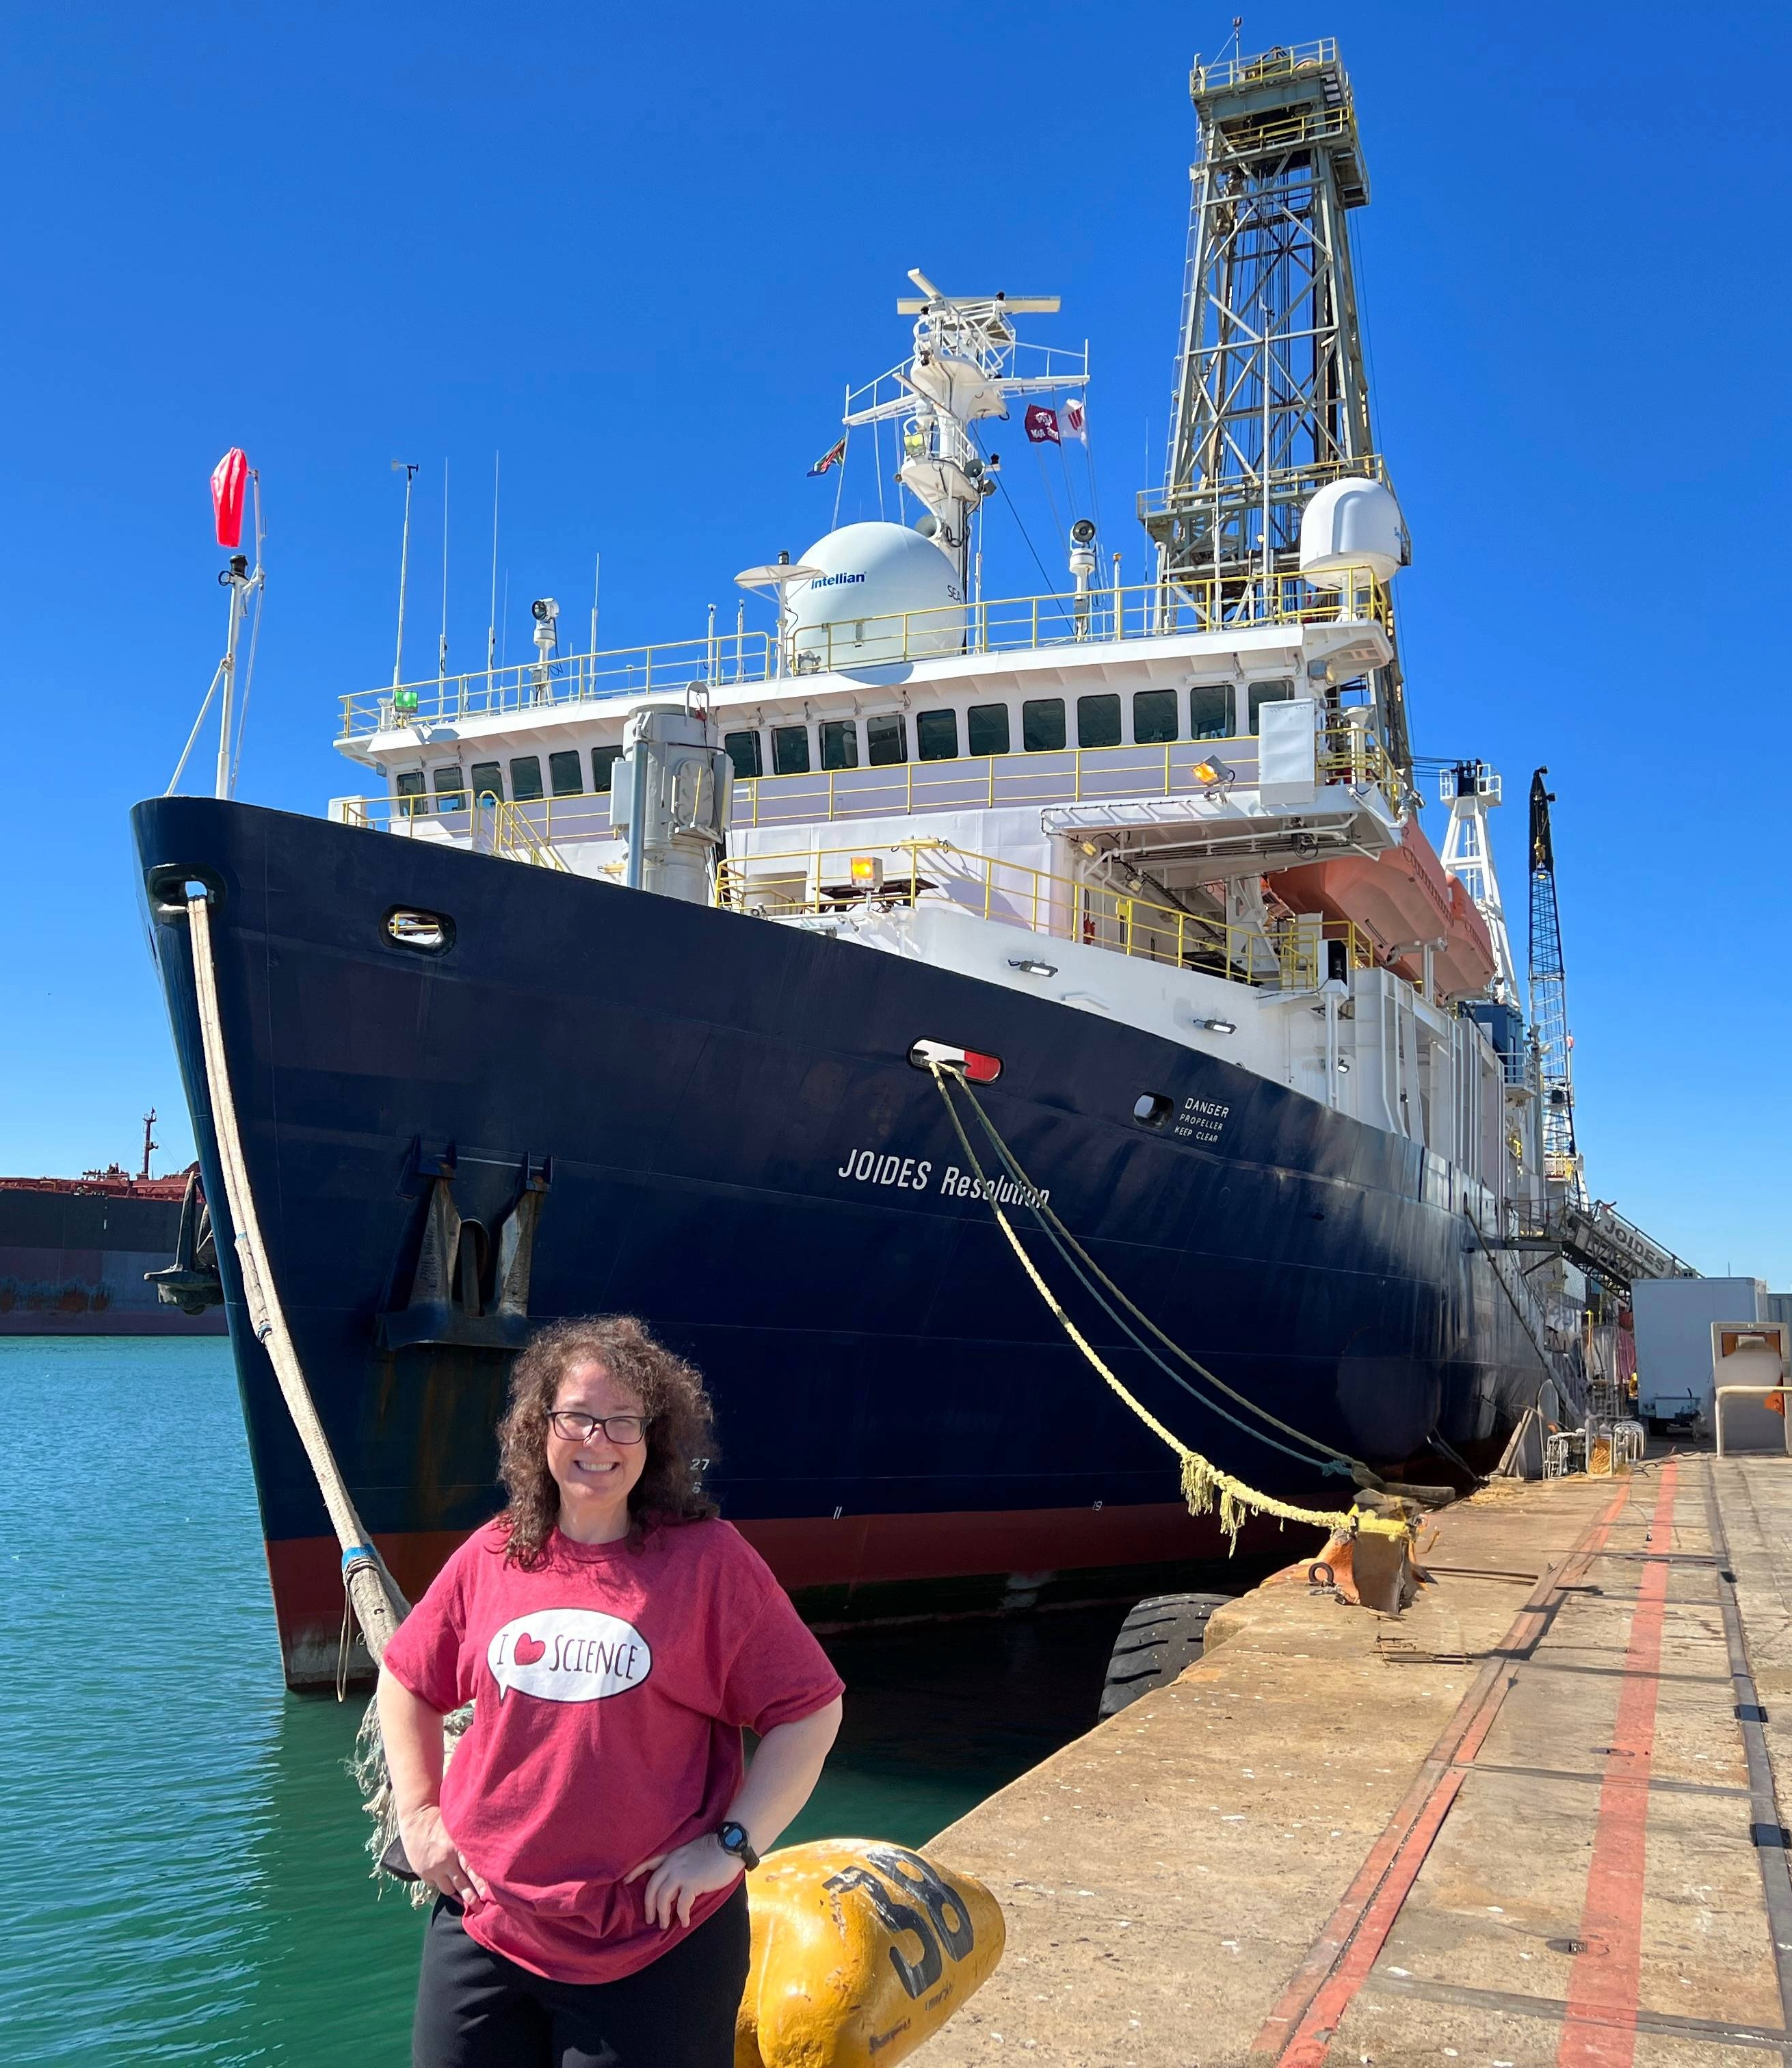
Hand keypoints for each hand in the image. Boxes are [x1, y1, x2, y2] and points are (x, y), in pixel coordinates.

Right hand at [399, 1804, 490, 1908]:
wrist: (417, 1817)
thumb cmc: (442, 1820)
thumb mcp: (457, 1828)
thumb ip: (468, 1843)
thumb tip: (484, 1856)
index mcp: (457, 1846)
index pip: (472, 1868)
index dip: (481, 1883)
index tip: (489, 1895)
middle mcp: (446, 1859)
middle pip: (462, 1884)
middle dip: (472, 1898)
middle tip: (480, 1908)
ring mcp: (433, 1868)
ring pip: (448, 1889)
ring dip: (456, 1891)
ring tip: (466, 1896)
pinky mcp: (422, 1873)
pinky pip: (435, 1885)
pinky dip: (440, 1883)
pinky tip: (444, 1878)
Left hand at [624, 1835, 743, 1928]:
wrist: (729, 1846)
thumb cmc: (713, 1849)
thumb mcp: (690, 1852)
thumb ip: (679, 1865)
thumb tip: (675, 1885)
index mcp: (671, 1855)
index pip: (647, 1862)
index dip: (635, 1872)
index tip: (625, 1881)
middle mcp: (672, 1864)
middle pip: (652, 1887)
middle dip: (649, 1906)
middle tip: (650, 1919)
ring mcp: (681, 1873)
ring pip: (663, 1898)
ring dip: (662, 1914)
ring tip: (664, 1924)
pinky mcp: (693, 1882)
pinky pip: (682, 1904)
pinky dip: (681, 1915)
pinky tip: (684, 1922)